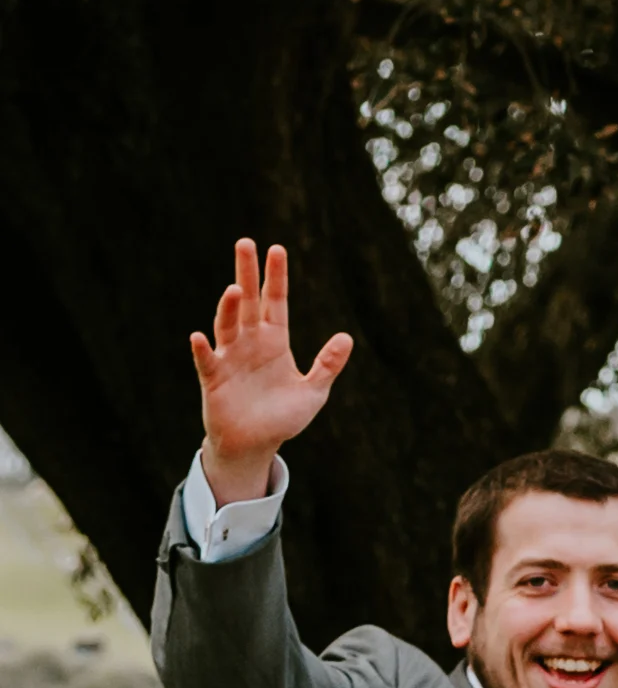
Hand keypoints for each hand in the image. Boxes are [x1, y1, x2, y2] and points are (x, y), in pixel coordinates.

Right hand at [187, 238, 350, 505]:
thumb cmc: (283, 416)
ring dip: (229, 309)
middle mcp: (250, 343)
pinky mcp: (215, 379)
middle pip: (248, 302)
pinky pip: (207, 361)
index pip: (276, 301)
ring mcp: (230, 358)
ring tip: (234, 289)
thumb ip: (328, 364)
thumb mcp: (314, 391)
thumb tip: (346, 337)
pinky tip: (201, 337)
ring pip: (228, 326)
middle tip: (245, 243)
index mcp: (275, 342)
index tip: (277, 249)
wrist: (256, 444)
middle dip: (247, 274)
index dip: (276, 277)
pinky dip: (204, 350)